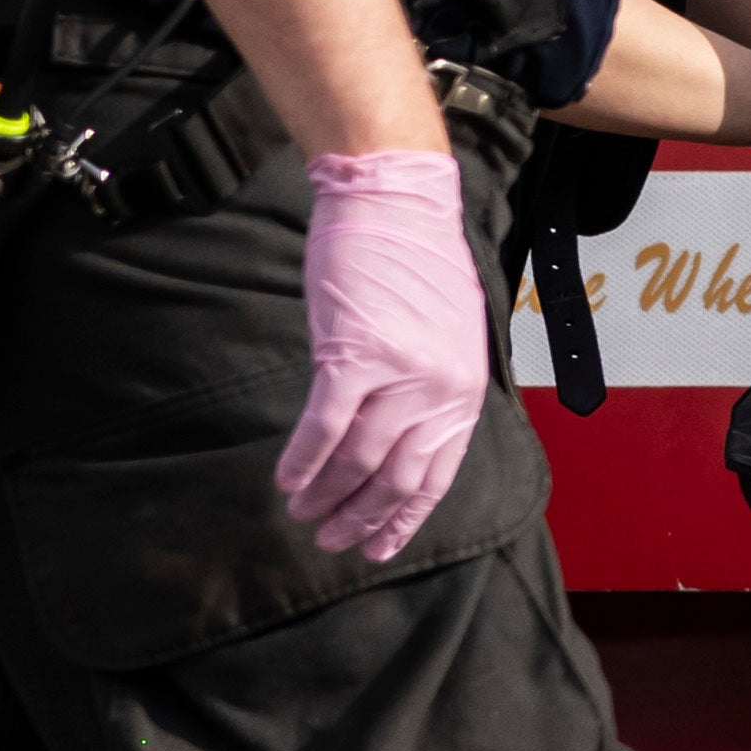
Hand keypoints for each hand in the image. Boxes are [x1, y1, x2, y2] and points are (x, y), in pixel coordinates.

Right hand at [277, 147, 491, 561]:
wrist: (395, 202)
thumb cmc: (413, 264)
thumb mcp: (444, 335)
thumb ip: (429, 390)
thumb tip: (399, 442)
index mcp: (464, 389)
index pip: (435, 476)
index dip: (402, 519)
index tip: (375, 548)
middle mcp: (441, 389)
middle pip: (395, 478)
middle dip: (359, 517)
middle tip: (328, 538)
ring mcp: (401, 374)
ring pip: (358, 460)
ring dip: (324, 495)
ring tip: (301, 514)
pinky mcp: (356, 355)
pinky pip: (325, 427)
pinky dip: (303, 461)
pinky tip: (286, 481)